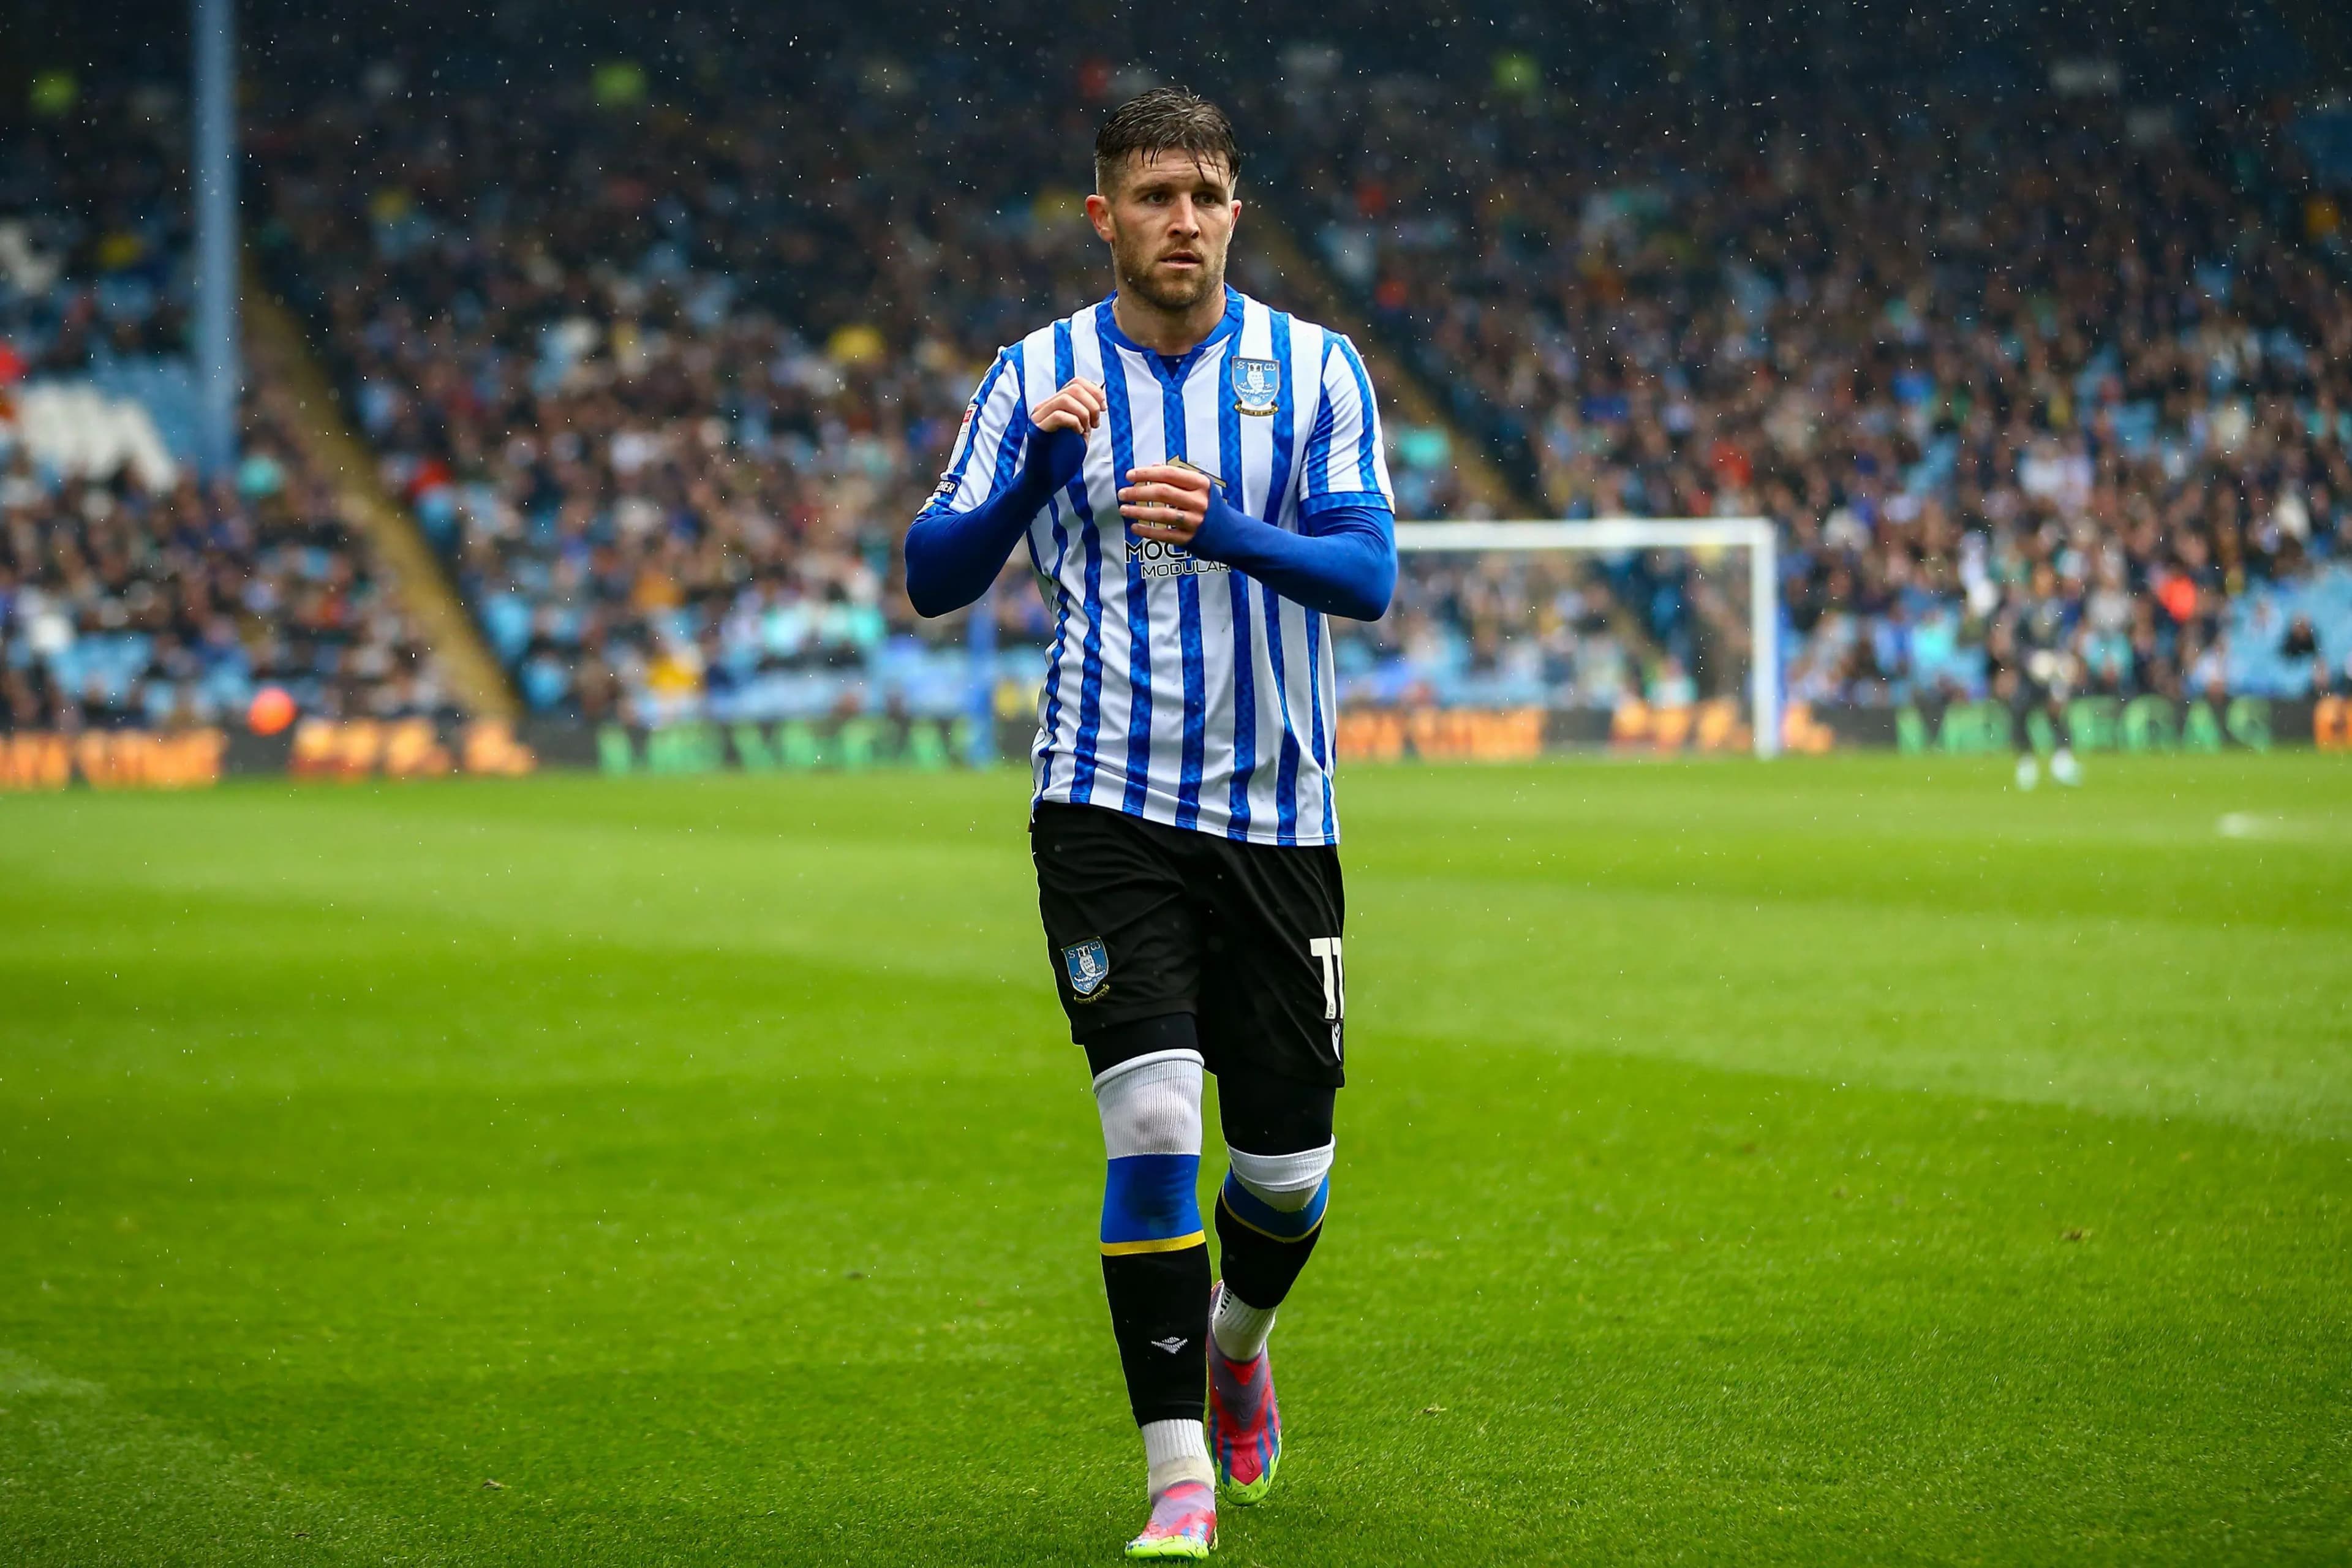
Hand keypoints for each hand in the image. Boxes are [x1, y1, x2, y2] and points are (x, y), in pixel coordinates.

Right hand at [1023, 378, 1103, 496]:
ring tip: (1086, 430)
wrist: (1046, 480)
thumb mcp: (1080, 431)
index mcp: (1055, 404)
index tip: (1104, 408)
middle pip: (1073, 388)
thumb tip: (1100, 399)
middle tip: (1096, 423)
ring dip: (1084, 413)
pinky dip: (1074, 422)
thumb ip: (1086, 414)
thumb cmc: (1062, 459)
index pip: (1076, 382)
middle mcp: (1045, 407)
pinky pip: (1058, 415)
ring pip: (1066, 399)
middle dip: (1092, 404)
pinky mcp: (1037, 430)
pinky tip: (1078, 434)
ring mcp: (1039, 417)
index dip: (1094, 391)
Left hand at [1119, 463, 1212, 544]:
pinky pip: (1164, 534)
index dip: (1146, 473)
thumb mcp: (1200, 487)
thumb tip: (1152, 467)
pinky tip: (1135, 527)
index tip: (1129, 475)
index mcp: (1201, 484)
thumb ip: (1177, 476)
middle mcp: (1199, 501)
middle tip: (1122, 493)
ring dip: (1139, 511)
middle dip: (1138, 492)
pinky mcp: (1191, 539)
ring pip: (1161, 514)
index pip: (1169, 474)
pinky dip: (1147, 531)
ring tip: (1124, 509)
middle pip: (1162, 492)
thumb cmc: (1211, 506)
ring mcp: (1195, 521)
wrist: (1232, 533)